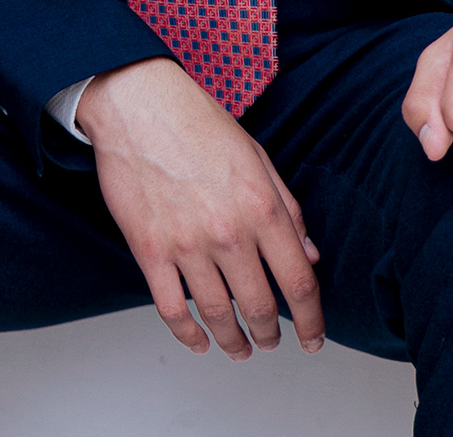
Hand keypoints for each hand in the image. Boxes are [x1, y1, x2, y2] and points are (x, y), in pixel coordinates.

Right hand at [78, 60, 322, 359]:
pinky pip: (170, 308)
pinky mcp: (149, 249)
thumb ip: (288, 209)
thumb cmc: (198, 123)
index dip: (312, 320)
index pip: (298, 281)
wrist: (139, 103)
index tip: (313, 337)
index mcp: (262, 208)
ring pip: (217, 314)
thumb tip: (309, 253)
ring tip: (239, 349)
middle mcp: (229, 232)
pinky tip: (199, 342)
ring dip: (233, 341)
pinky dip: (187, 334)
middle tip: (272, 342)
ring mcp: (187, 244)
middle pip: (260, 306)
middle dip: (271, 335)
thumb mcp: (258, 158)